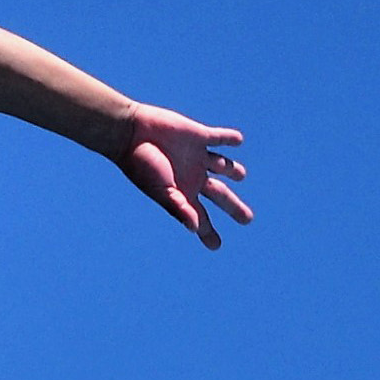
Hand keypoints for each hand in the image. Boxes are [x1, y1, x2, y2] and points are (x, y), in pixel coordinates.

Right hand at [118, 103, 252, 247]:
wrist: (131, 133)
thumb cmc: (142, 165)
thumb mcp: (161, 190)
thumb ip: (179, 208)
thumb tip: (194, 228)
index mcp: (183, 193)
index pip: (201, 217)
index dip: (208, 232)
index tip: (216, 246)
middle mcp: (192, 176)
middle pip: (219, 195)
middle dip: (233, 207)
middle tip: (247, 220)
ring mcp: (196, 156)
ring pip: (222, 165)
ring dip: (232, 168)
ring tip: (240, 175)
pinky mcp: (198, 135)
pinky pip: (218, 138)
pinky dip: (229, 139)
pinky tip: (237, 141)